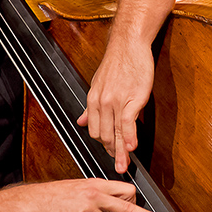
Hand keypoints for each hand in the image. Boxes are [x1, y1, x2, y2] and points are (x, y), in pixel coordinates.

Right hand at [25, 178, 166, 211]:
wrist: (33, 201)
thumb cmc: (56, 195)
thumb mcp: (80, 186)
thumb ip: (98, 193)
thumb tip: (116, 203)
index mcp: (97, 184)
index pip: (126, 190)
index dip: (133, 201)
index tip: (137, 209)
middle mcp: (94, 195)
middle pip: (128, 207)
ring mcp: (86, 210)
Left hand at [76, 39, 153, 172]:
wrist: (128, 45)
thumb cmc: (117, 63)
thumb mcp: (98, 84)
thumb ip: (89, 106)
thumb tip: (80, 121)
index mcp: (93, 100)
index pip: (93, 130)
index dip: (102, 145)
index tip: (110, 154)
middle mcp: (102, 103)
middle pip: (103, 135)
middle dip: (111, 152)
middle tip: (120, 164)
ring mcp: (116, 101)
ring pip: (114, 133)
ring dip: (120, 152)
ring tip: (124, 165)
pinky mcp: (132, 99)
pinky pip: (127, 123)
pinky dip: (129, 138)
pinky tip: (132, 147)